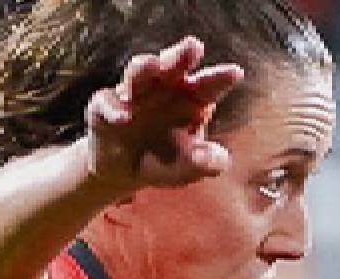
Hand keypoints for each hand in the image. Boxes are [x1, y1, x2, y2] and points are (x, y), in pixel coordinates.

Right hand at [84, 37, 244, 192]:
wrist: (123, 172)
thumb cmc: (165, 162)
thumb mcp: (189, 169)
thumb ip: (205, 163)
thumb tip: (209, 157)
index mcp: (191, 101)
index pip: (208, 86)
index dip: (220, 79)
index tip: (235, 72)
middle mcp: (163, 89)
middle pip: (173, 67)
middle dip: (182, 55)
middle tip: (194, 45)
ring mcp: (132, 94)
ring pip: (138, 74)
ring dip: (144, 68)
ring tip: (153, 65)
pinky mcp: (104, 105)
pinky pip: (108, 104)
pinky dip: (115, 109)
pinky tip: (124, 117)